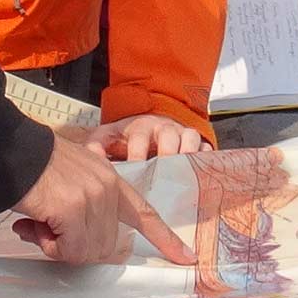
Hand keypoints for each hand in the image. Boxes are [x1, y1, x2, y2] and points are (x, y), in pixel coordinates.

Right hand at [9, 136, 198, 263]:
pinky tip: (33, 225)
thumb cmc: (31, 165)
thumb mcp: (68, 179)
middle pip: (106, 246)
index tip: (185, 257)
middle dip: (75, 247)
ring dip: (58, 246)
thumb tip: (63, 243)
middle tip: (46, 231)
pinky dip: (48, 246)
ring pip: (86, 251)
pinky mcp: (73, 210)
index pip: (145, 213)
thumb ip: (79, 209)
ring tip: (37, 224)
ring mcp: (92, 199)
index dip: (165, 238)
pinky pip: (68, 249)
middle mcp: (107, 189)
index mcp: (110, 180)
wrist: (8, 150)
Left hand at [85, 115, 211, 161]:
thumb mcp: (109, 136)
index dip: (137, 152)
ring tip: (183, 171)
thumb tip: (90, 155)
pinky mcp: (198, 144)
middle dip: (165, 152)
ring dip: (187, 152)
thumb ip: (97, 145)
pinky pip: (206, 148)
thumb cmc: (129, 137)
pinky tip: (203, 170)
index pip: (139, 137)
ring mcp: (182, 134)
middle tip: (162, 169)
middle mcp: (163, 128)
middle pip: (168, 135)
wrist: (153, 126)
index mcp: (140, 127)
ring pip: (190, 137)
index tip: (134, 166)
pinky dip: (205, 157)